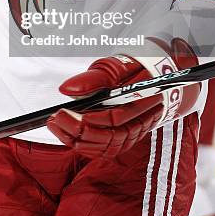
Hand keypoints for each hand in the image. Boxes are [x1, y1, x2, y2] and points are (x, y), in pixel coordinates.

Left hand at [47, 38, 199, 157]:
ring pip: (108, 147)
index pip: (115, 118)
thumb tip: (68, 90)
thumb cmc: (137, 68)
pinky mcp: (128, 139)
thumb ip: (95, 78)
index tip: (63, 111)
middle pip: (111, 136)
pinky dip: (86, 147)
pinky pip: (107, 150)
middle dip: (78, 131)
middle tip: (54, 119)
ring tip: (56, 125)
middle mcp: (142, 121)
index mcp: (143, 99)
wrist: (160, 78)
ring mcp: (136, 133)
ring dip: (79, 141)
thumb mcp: (118, 65)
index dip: (88, 119)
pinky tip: (69, 136)